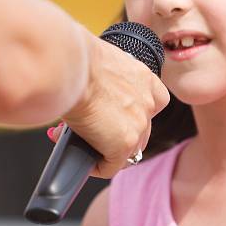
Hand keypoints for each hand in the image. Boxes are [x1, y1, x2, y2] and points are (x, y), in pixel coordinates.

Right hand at [57, 32, 169, 178]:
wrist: (72, 65)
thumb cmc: (76, 58)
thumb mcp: (102, 63)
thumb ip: (106, 81)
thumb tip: (90, 93)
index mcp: (144, 78)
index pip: (153, 103)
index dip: (135, 113)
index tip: (116, 116)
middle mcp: (147, 102)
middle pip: (140, 131)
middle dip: (115, 134)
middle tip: (91, 131)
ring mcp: (138, 124)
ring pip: (127, 151)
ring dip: (105, 150)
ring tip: (82, 144)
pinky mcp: (123, 144)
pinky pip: (110, 167)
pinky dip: (95, 166)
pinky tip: (80, 159)